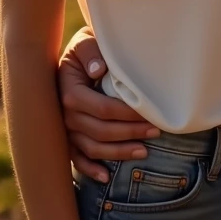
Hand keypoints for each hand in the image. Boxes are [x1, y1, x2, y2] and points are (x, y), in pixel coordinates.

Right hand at [58, 27, 159, 181]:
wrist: (70, 59)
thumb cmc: (84, 50)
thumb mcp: (86, 43)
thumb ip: (91, 52)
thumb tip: (98, 69)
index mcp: (70, 93)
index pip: (103, 109)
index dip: (127, 115)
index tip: (149, 114)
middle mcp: (65, 115)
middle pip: (100, 132)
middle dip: (130, 133)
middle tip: (155, 132)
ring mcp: (65, 130)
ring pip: (92, 148)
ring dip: (118, 153)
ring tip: (143, 151)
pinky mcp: (66, 138)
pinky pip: (76, 159)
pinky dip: (89, 170)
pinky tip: (106, 177)